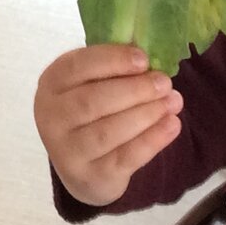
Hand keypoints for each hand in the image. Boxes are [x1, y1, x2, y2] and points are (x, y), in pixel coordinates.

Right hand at [34, 44, 182, 208]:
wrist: (83, 169)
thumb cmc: (91, 113)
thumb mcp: (91, 84)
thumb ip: (112, 67)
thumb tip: (149, 47)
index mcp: (52, 84)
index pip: (77, 67)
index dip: (112, 60)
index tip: (144, 59)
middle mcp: (51, 118)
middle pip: (93, 101)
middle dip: (134, 90)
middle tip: (165, 83)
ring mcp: (67, 151)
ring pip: (108, 131)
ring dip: (146, 114)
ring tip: (174, 102)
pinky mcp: (89, 176)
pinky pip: (124, 157)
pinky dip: (152, 140)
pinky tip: (172, 125)